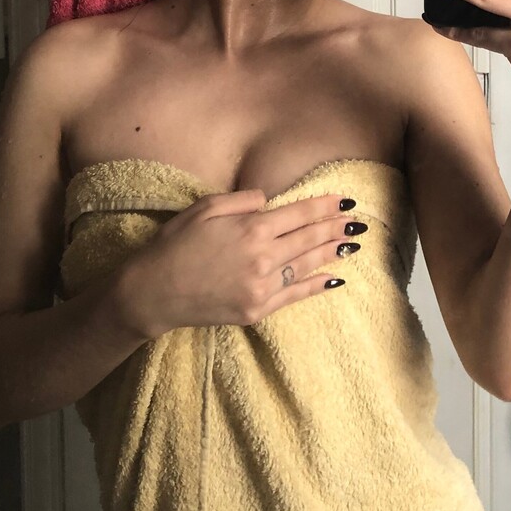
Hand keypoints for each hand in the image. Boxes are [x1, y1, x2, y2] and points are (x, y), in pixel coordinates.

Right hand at [117, 190, 362, 338]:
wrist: (153, 293)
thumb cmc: (175, 244)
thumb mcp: (205, 207)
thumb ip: (242, 200)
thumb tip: (269, 201)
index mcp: (251, 228)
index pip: (299, 214)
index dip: (324, 206)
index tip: (345, 200)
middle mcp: (263, 257)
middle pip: (309, 239)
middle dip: (336, 228)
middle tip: (358, 221)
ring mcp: (261, 287)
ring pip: (306, 266)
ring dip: (332, 253)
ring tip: (352, 243)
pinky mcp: (256, 310)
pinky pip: (294, 296)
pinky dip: (316, 286)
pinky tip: (334, 278)